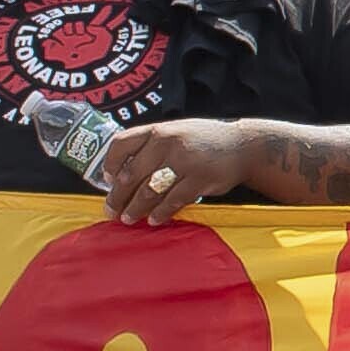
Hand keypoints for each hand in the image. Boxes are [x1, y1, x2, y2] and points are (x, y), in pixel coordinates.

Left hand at [99, 118, 250, 226]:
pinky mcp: (200, 180)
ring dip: (135, 208)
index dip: (109, 164)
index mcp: (158, 130)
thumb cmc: (204, 141)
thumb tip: (123, 173)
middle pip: (131, 174)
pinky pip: (173, 200)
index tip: (106, 180)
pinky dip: (161, 213)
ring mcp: (184, 162)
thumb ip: (151, 146)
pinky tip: (154, 219)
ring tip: (128, 218)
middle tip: (111, 210)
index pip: (121, 143)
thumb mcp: (176, 132)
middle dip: (118, 196)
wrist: (243, 145)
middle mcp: (168, 143)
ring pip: (149, 191)